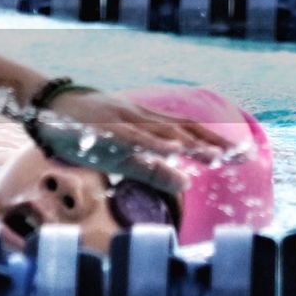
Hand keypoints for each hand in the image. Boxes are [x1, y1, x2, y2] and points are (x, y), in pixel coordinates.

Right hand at [32, 90, 237, 195]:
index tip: (245, 155)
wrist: (50, 110)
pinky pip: (133, 136)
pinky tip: (171, 150)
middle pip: (185, 128)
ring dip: (192, 142)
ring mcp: (125, 120)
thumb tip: (186, 185)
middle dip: (215, 141)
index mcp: (149, 125)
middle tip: (243, 155)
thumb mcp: (125, 159)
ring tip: (217, 154)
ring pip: (164, 130)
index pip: (191, 132)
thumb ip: (154, 171)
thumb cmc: (89, 134)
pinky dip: (154, 142)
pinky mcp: (106, 127)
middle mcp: (142, 118)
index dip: (218, 142)